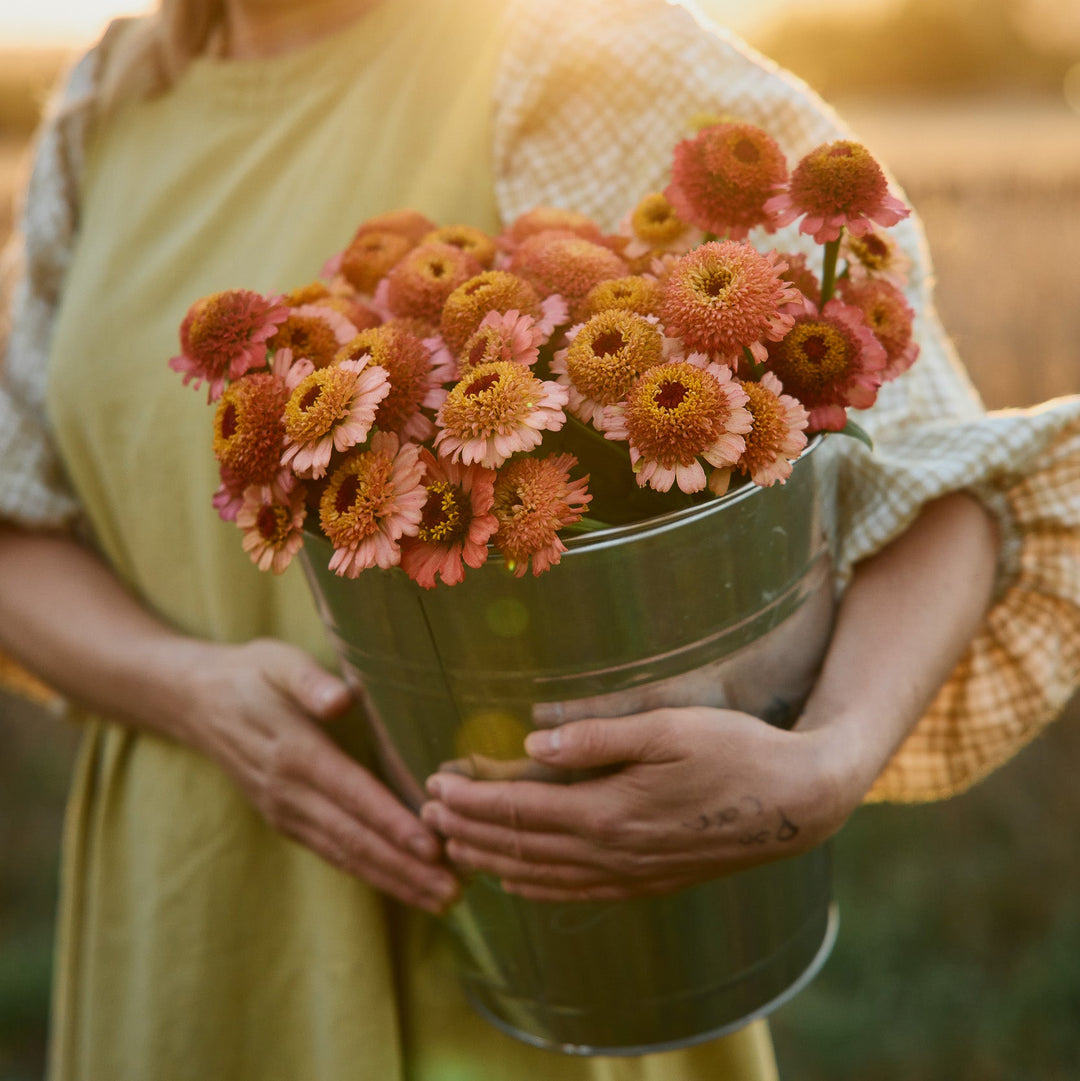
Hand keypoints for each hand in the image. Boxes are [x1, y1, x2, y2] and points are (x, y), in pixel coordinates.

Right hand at [185, 637, 460, 913]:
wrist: (196, 702)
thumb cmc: (252, 674)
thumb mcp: (279, 661)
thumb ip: (310, 681)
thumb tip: (342, 699)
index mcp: (296, 752)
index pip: (353, 794)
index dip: (392, 823)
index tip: (432, 847)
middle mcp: (290, 792)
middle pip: (354, 838)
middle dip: (405, 868)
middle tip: (454, 891)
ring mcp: (286, 812)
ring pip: (345, 854)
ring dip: (394, 880)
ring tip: (440, 899)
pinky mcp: (286, 821)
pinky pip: (332, 852)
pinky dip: (370, 872)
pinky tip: (403, 885)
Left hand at [422, 706, 853, 901]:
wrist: (795, 802)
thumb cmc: (734, 751)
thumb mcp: (667, 727)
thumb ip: (597, 736)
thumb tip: (534, 740)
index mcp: (608, 811)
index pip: (519, 810)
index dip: (472, 799)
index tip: (435, 784)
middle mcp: (611, 853)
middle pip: (521, 846)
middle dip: (467, 831)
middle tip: (426, 816)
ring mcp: (629, 875)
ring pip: (541, 877)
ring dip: (492, 861)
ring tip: (453, 848)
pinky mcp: (647, 882)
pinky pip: (575, 895)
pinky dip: (535, 888)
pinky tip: (518, 883)